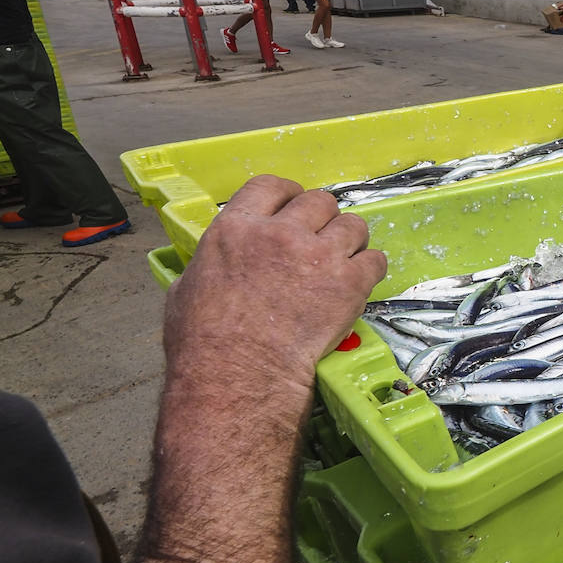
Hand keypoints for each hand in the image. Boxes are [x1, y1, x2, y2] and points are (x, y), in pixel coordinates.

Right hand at [162, 175, 386, 394]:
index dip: (288, 194)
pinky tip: (359, 282)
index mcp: (236, 228)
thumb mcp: (187, 288)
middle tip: (321, 242)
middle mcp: (279, 233)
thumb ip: (210, 263)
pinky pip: (375, 259)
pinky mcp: (349, 283)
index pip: (271, 186)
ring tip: (343, 262)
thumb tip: (214, 262)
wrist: (239, 376)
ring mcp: (318, 255)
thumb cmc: (203, 343)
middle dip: (322, 219)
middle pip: (319, 201)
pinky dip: (370, 269)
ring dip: (350, 241)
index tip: (295, 205)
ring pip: (353, 225)